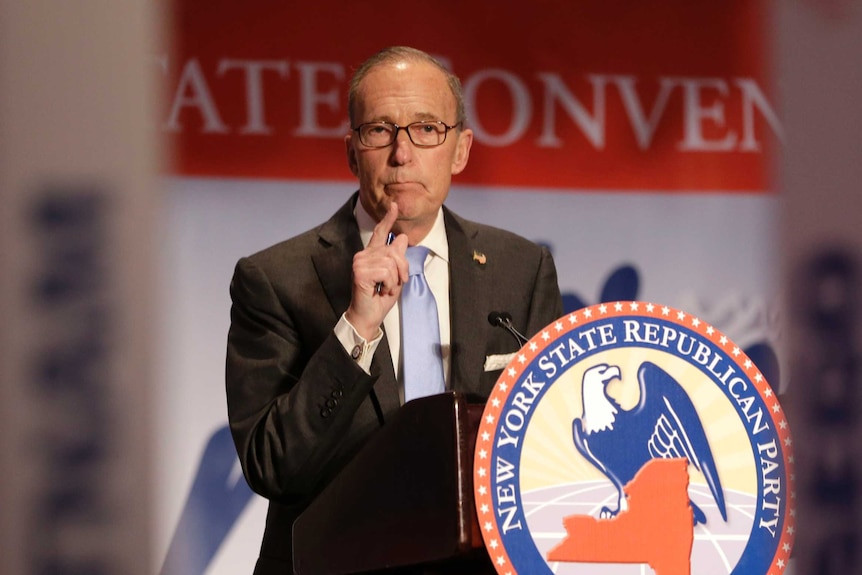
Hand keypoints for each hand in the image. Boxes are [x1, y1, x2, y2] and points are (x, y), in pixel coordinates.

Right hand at [345, 202, 407, 339]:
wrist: (368, 316)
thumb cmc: (380, 298)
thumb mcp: (395, 276)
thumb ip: (398, 259)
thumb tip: (401, 237)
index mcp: (372, 254)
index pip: (380, 233)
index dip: (388, 219)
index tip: (395, 205)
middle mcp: (364, 255)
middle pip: (394, 250)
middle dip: (402, 268)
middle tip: (396, 283)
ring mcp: (360, 262)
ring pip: (391, 261)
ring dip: (395, 278)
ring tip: (386, 288)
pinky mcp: (360, 271)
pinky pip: (386, 271)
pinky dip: (390, 283)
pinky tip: (381, 290)